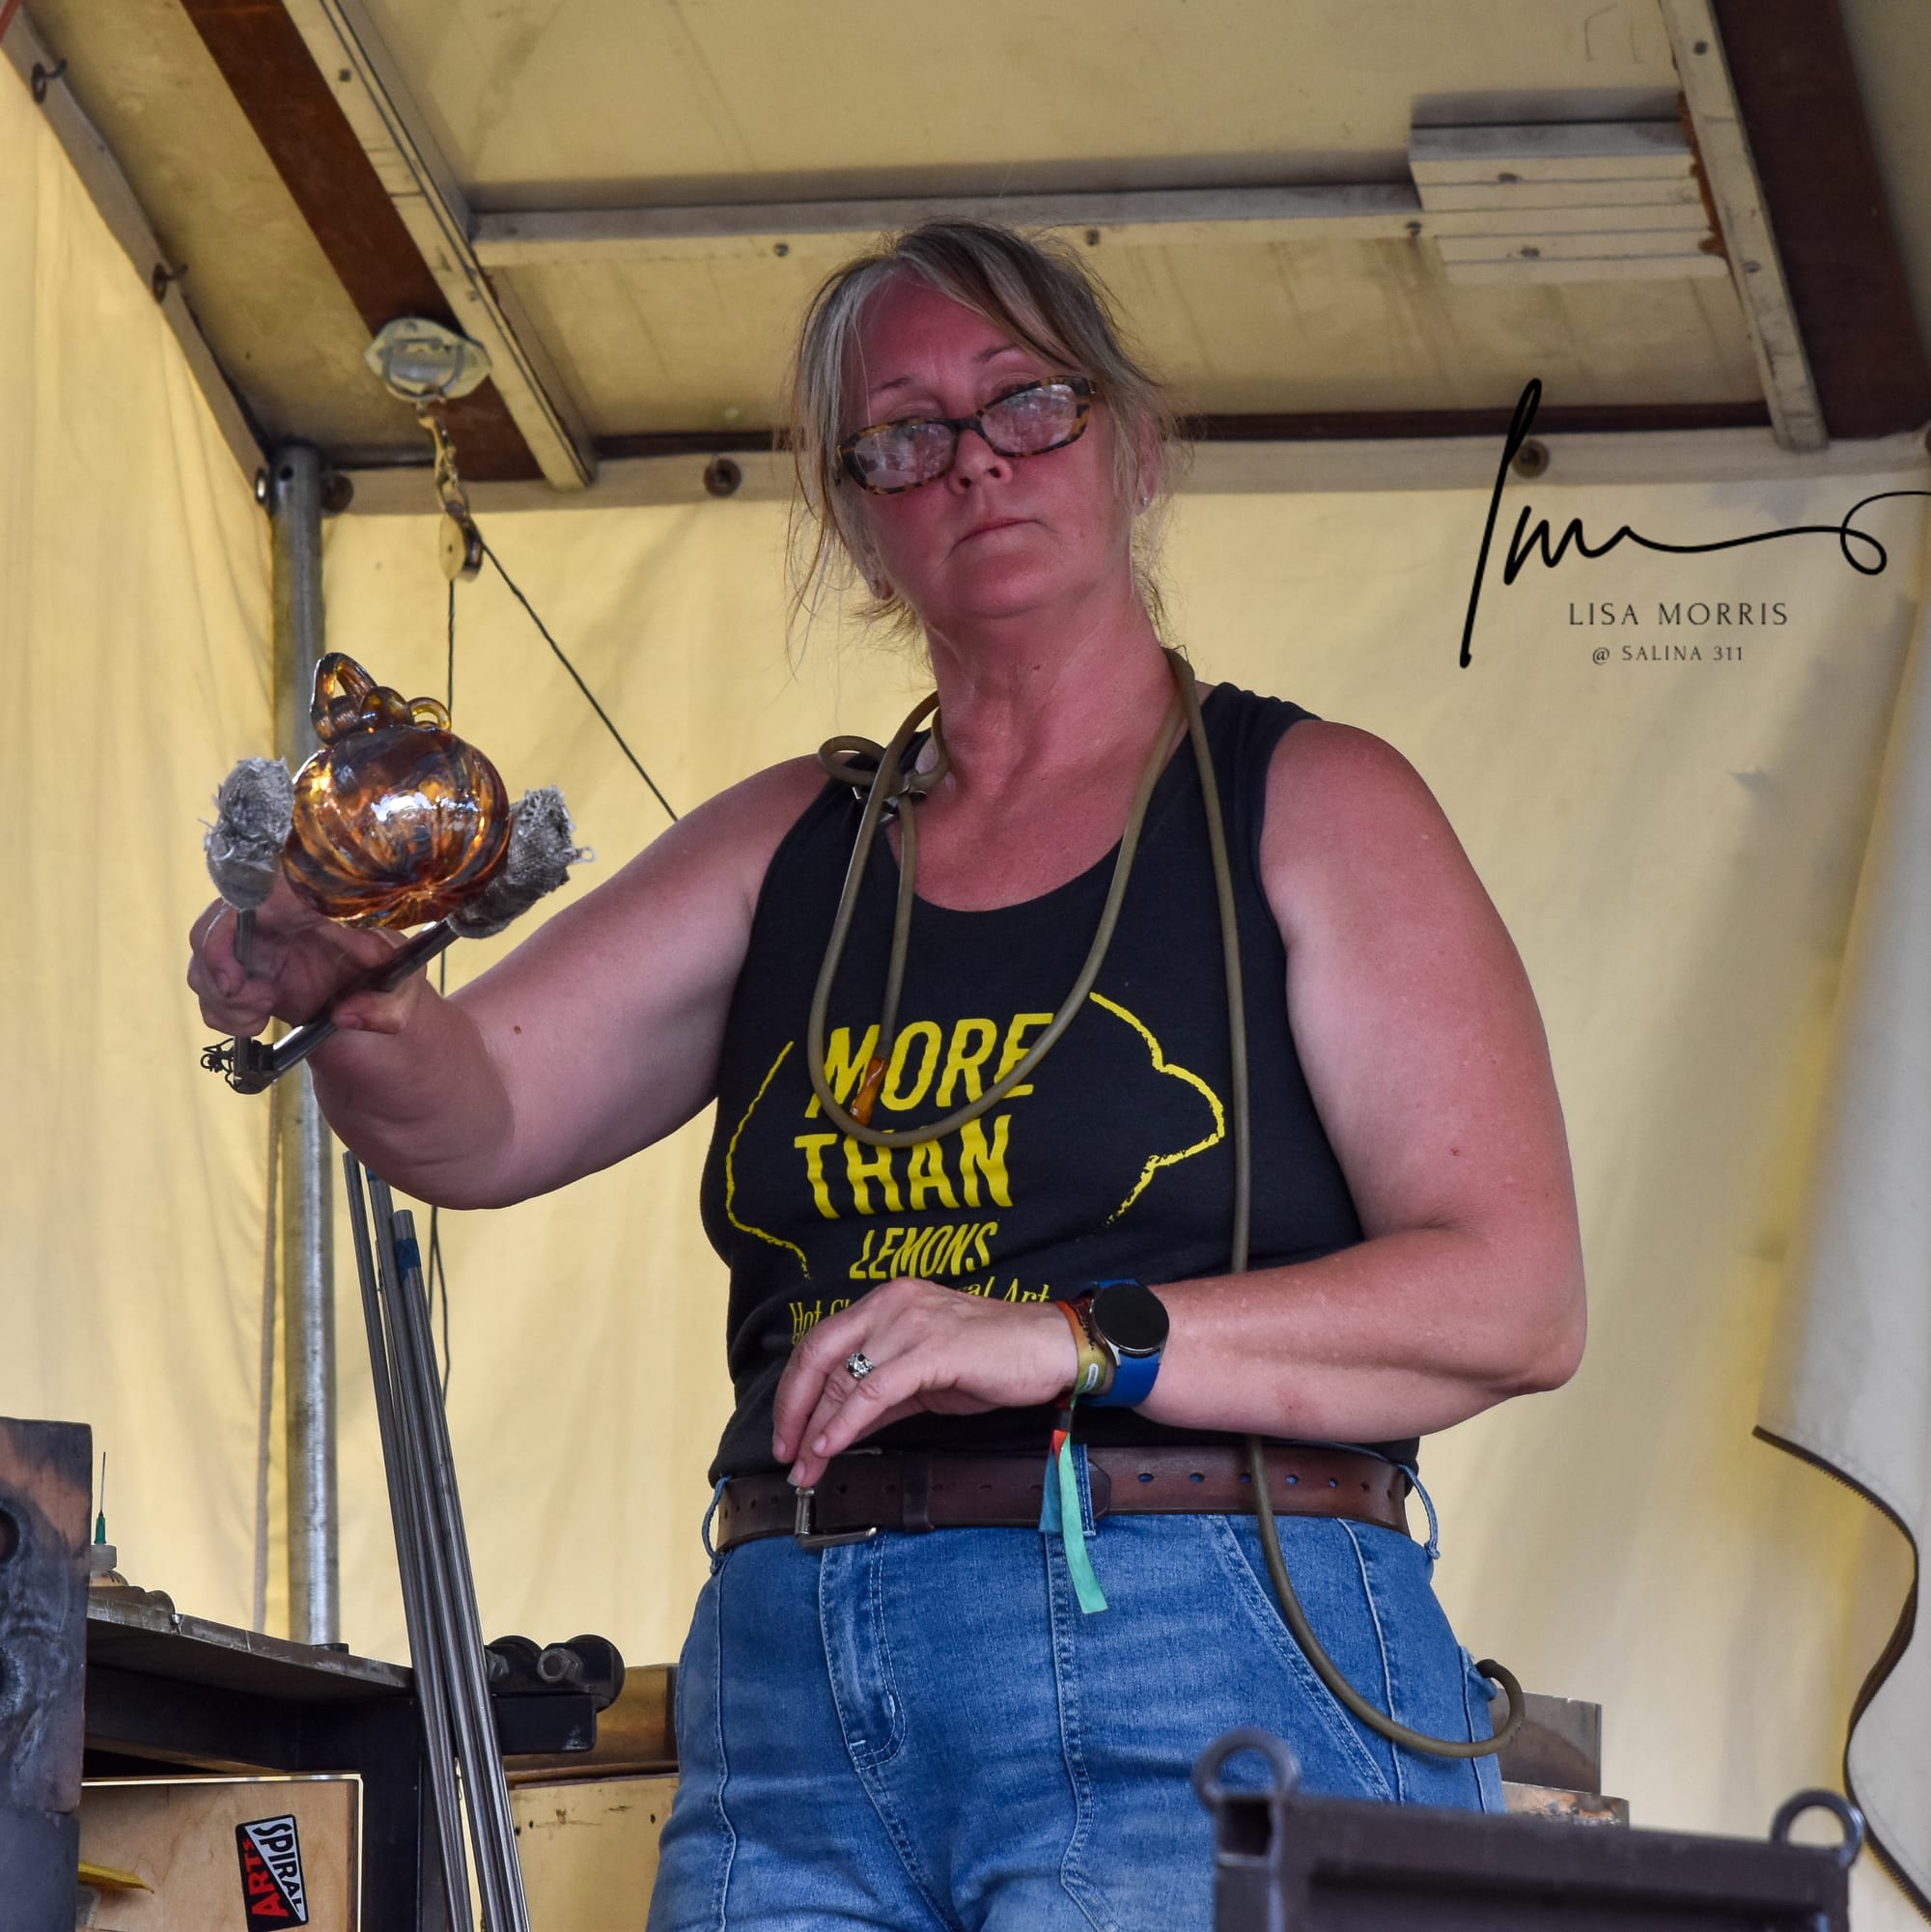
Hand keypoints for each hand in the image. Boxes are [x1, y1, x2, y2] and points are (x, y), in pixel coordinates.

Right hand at [187, 872, 420, 1040]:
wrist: (373, 993)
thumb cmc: (389, 976)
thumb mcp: (402, 990)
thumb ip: (386, 1004)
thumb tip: (345, 1015)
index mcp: (307, 900)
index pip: (253, 886)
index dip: (229, 922)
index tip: (237, 970)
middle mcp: (269, 914)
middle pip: (209, 928)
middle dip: (219, 972)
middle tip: (261, 999)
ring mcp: (248, 942)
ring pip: (201, 963)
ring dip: (225, 1001)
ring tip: (266, 1011)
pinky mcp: (238, 971)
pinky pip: (206, 990)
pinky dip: (224, 1014)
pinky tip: (256, 1021)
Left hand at [770, 1278, 1080, 1487]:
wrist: (1052, 1347)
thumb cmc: (994, 1358)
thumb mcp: (925, 1374)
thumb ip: (881, 1394)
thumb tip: (837, 1428)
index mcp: (886, 1302)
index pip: (820, 1343)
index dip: (795, 1390)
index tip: (787, 1431)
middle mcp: (892, 1304)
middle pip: (818, 1354)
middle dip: (792, 1408)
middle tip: (784, 1453)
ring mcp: (911, 1323)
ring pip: (842, 1377)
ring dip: (816, 1429)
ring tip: (806, 1468)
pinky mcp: (933, 1349)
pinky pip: (874, 1391)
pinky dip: (844, 1423)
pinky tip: (831, 1448)